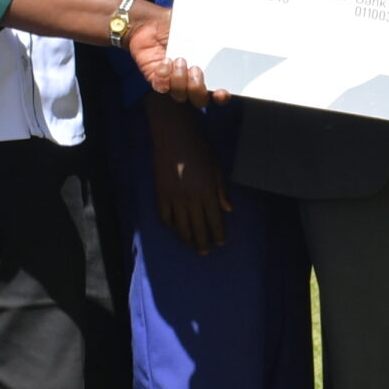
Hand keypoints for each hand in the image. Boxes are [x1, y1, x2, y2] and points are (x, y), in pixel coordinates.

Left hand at [124, 3, 223, 106]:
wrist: (151, 23)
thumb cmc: (177, 25)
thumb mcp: (197, 28)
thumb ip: (213, 35)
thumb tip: (230, 34)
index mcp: (206, 71)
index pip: (218, 92)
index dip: (221, 96)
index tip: (221, 91)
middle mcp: (191, 80)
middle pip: (200, 100)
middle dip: (198, 89)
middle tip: (196, 70)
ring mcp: (174, 82)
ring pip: (181, 95)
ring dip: (180, 80)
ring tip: (179, 60)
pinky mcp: (157, 80)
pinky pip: (162, 87)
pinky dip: (164, 76)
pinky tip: (166, 61)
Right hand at [145, 93, 229, 255]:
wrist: (173, 136)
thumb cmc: (199, 148)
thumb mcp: (216, 168)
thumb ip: (221, 190)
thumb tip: (228, 209)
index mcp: (208, 193)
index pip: (214, 221)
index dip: (217, 234)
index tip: (220, 242)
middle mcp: (191, 200)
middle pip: (198, 228)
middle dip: (203, 242)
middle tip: (205, 252)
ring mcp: (174, 199)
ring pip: (181, 227)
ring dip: (188, 239)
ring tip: (192, 246)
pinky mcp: (160, 195)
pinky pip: (165, 217)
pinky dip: (171, 226)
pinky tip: (176, 230)